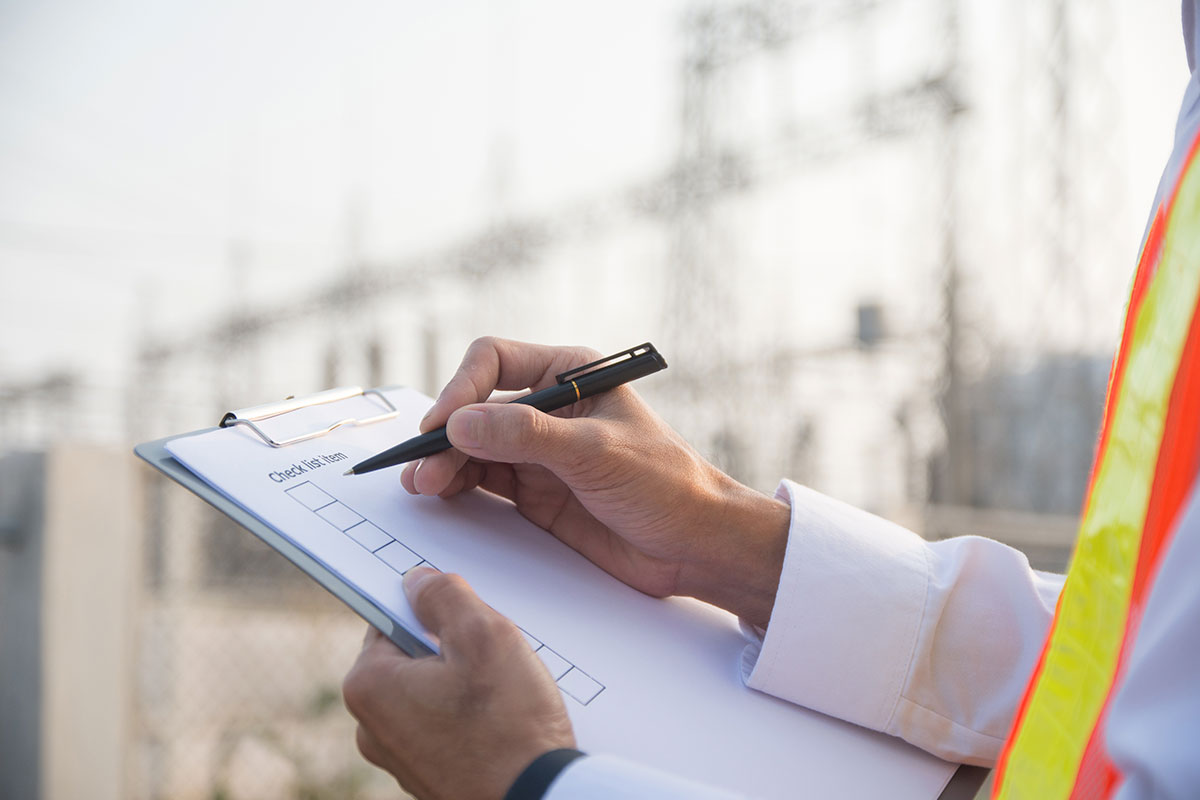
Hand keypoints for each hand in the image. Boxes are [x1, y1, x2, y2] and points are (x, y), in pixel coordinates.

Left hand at [343, 567, 574, 799]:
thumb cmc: (509, 724)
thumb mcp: (482, 634)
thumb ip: (444, 595)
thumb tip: (418, 582)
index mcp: (368, 685)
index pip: (390, 618)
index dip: (432, 610)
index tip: (464, 616)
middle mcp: (371, 726)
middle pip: (411, 655)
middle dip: (452, 648)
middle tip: (491, 658)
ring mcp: (399, 757)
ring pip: (432, 690)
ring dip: (465, 682)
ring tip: (502, 693)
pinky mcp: (428, 776)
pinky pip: (445, 725)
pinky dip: (471, 716)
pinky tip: (502, 720)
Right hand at [401, 337, 790, 627]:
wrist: (697, 546)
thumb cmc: (668, 485)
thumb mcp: (597, 452)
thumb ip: (528, 436)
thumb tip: (460, 423)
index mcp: (571, 375)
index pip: (494, 362)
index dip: (462, 389)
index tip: (443, 425)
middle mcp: (549, 408)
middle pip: (475, 409)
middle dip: (444, 435)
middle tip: (421, 470)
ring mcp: (539, 453)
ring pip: (471, 448)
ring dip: (443, 464)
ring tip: (422, 487)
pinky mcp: (535, 493)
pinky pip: (482, 482)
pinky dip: (457, 487)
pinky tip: (442, 497)